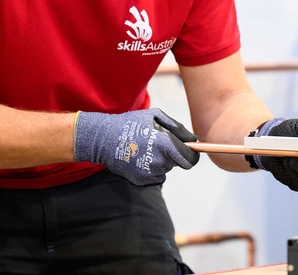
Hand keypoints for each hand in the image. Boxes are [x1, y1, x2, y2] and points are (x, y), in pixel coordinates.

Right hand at [73, 108, 198, 185]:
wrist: (104, 139)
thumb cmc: (132, 123)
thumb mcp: (155, 116)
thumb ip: (177, 127)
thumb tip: (192, 140)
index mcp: (165, 144)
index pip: (190, 160)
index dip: (193, 156)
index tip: (190, 153)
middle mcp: (159, 161)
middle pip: (178, 163)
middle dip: (174, 154)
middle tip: (158, 144)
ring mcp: (149, 173)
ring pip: (166, 169)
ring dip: (162, 161)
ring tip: (145, 148)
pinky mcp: (141, 180)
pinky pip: (156, 176)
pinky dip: (152, 169)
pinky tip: (140, 158)